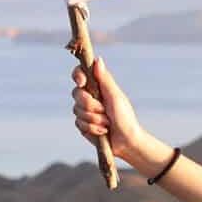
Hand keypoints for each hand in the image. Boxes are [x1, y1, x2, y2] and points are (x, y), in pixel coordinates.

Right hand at [71, 59, 164, 173]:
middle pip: (76, 93)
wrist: (126, 141)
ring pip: (76, 110)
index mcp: (98, 87)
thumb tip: (97, 60)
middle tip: (104, 110)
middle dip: (90, 104)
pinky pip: (78, 123)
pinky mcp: (82, 124)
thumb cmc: (125, 117)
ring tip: (107, 122)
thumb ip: (105, 80)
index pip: (80, 74)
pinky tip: (103, 131)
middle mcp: (90, 97)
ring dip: (94, 118)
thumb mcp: (115, 97)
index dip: (78, 76)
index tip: (82, 83)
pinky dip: (92, 127)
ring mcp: (85, 111)